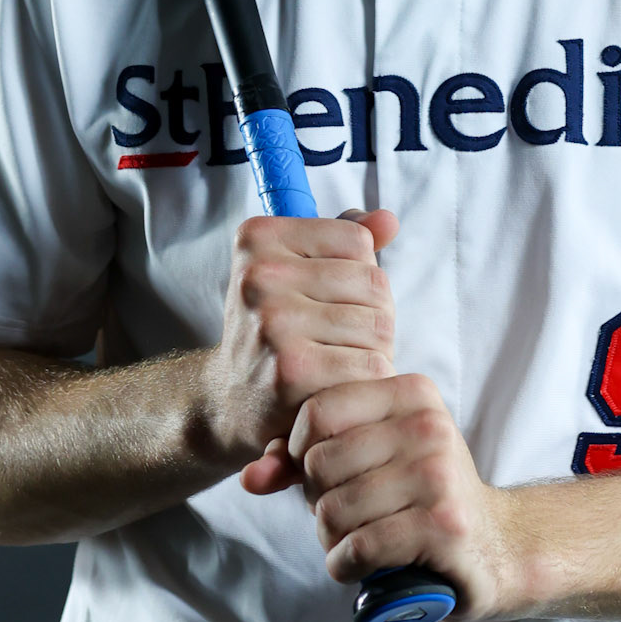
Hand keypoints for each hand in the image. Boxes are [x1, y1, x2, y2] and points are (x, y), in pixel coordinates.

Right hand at [204, 209, 397, 484]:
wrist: (231, 401)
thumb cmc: (278, 327)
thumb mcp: (298, 270)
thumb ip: (346, 237)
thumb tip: (389, 220)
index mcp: (259, 237)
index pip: (359, 241)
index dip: (359, 274)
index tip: (326, 298)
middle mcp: (259, 275)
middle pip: (375, 284)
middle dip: (373, 316)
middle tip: (337, 340)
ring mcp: (273, 323)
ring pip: (379, 326)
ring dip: (375, 352)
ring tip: (337, 363)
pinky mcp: (292, 371)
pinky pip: (372, 367)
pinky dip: (368, 384)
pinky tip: (338, 388)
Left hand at [287, 374, 523, 621]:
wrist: (494, 544)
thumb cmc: (420, 495)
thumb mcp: (370, 458)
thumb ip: (305, 459)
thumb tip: (250, 477)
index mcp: (410, 393)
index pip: (317, 410)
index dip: (300, 451)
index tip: (317, 474)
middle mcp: (427, 425)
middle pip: (319, 462)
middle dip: (316, 500)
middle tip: (341, 515)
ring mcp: (438, 475)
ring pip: (333, 510)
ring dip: (330, 538)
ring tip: (352, 539)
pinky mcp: (442, 526)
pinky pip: (359, 547)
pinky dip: (345, 564)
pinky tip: (358, 563)